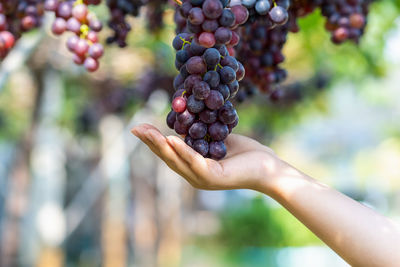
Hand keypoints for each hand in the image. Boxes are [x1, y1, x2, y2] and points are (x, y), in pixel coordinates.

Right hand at [131, 124, 282, 191]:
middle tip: (135, 128)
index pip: (170, 153)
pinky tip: (170, 138)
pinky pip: (194, 161)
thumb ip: (203, 134)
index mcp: (194, 167)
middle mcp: (195, 175)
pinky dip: (182, 150)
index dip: (154, 141)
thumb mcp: (219, 139)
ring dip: (160, 145)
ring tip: (146, 132)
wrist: (269, 168)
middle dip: (150, 142)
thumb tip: (189, 119)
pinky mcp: (214, 177)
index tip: (141, 127)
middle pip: (167, 157)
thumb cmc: (246, 154)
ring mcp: (203, 178)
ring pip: (176, 160)